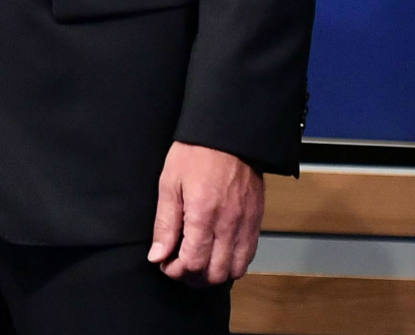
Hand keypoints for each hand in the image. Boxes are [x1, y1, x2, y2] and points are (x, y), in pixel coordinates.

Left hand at [148, 142, 264, 283]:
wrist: (229, 137)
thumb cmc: (195, 155)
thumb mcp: (169, 183)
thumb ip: (165, 223)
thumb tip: (158, 255)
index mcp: (203, 215)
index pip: (193, 263)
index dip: (176, 270)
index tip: (164, 263)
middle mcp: (229, 226)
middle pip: (215, 274)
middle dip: (193, 277)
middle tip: (178, 266)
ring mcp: (246, 226)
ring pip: (235, 271)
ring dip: (214, 274)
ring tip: (197, 262)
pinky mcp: (256, 223)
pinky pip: (248, 257)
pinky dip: (232, 264)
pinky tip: (217, 253)